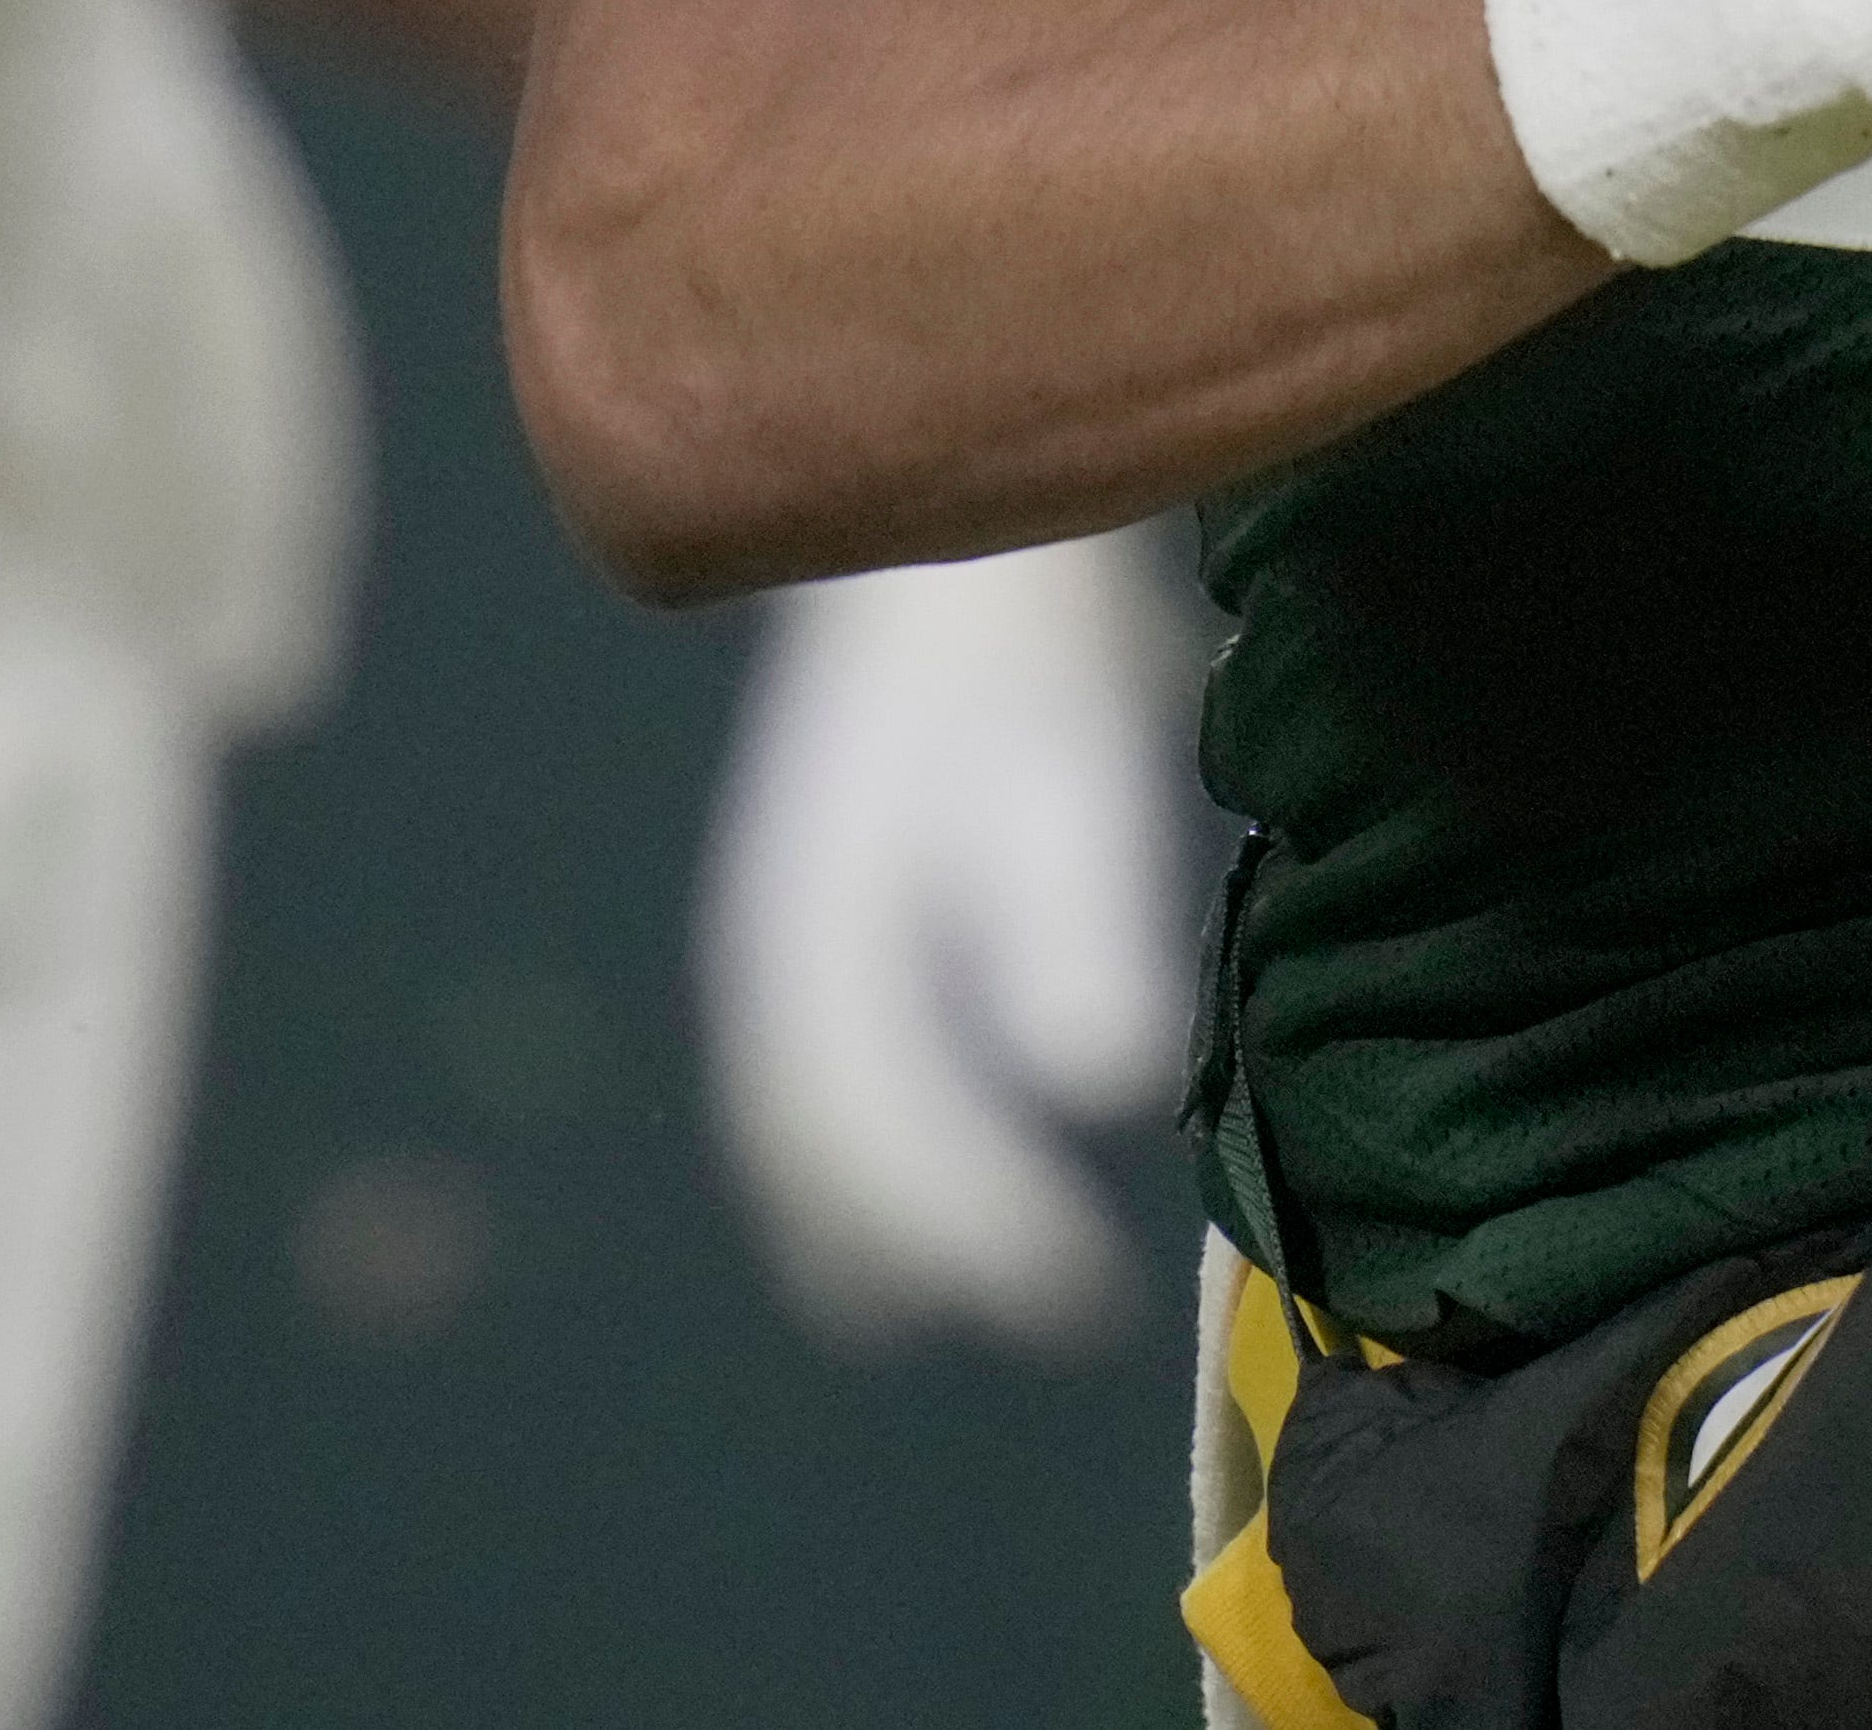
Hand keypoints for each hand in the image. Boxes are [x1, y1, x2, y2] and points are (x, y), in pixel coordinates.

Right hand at [696, 530, 1197, 1356]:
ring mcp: (772, 943)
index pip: (880, 1122)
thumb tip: (1100, 1083)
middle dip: (920, 1242)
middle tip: (1053, 1309)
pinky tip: (903, 1215)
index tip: (1070, 1289)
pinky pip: (798, 1088)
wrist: (953, 561)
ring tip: (948, 1304)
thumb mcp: (1071, 774)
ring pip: (788, 1127)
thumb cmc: (1030, 661)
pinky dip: (844, 1169)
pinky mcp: (802, 932)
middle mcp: (772, 954)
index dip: (970, 1219)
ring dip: (864, 1224)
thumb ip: (1074, 923)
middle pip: (814, 1145)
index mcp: (826, 928)